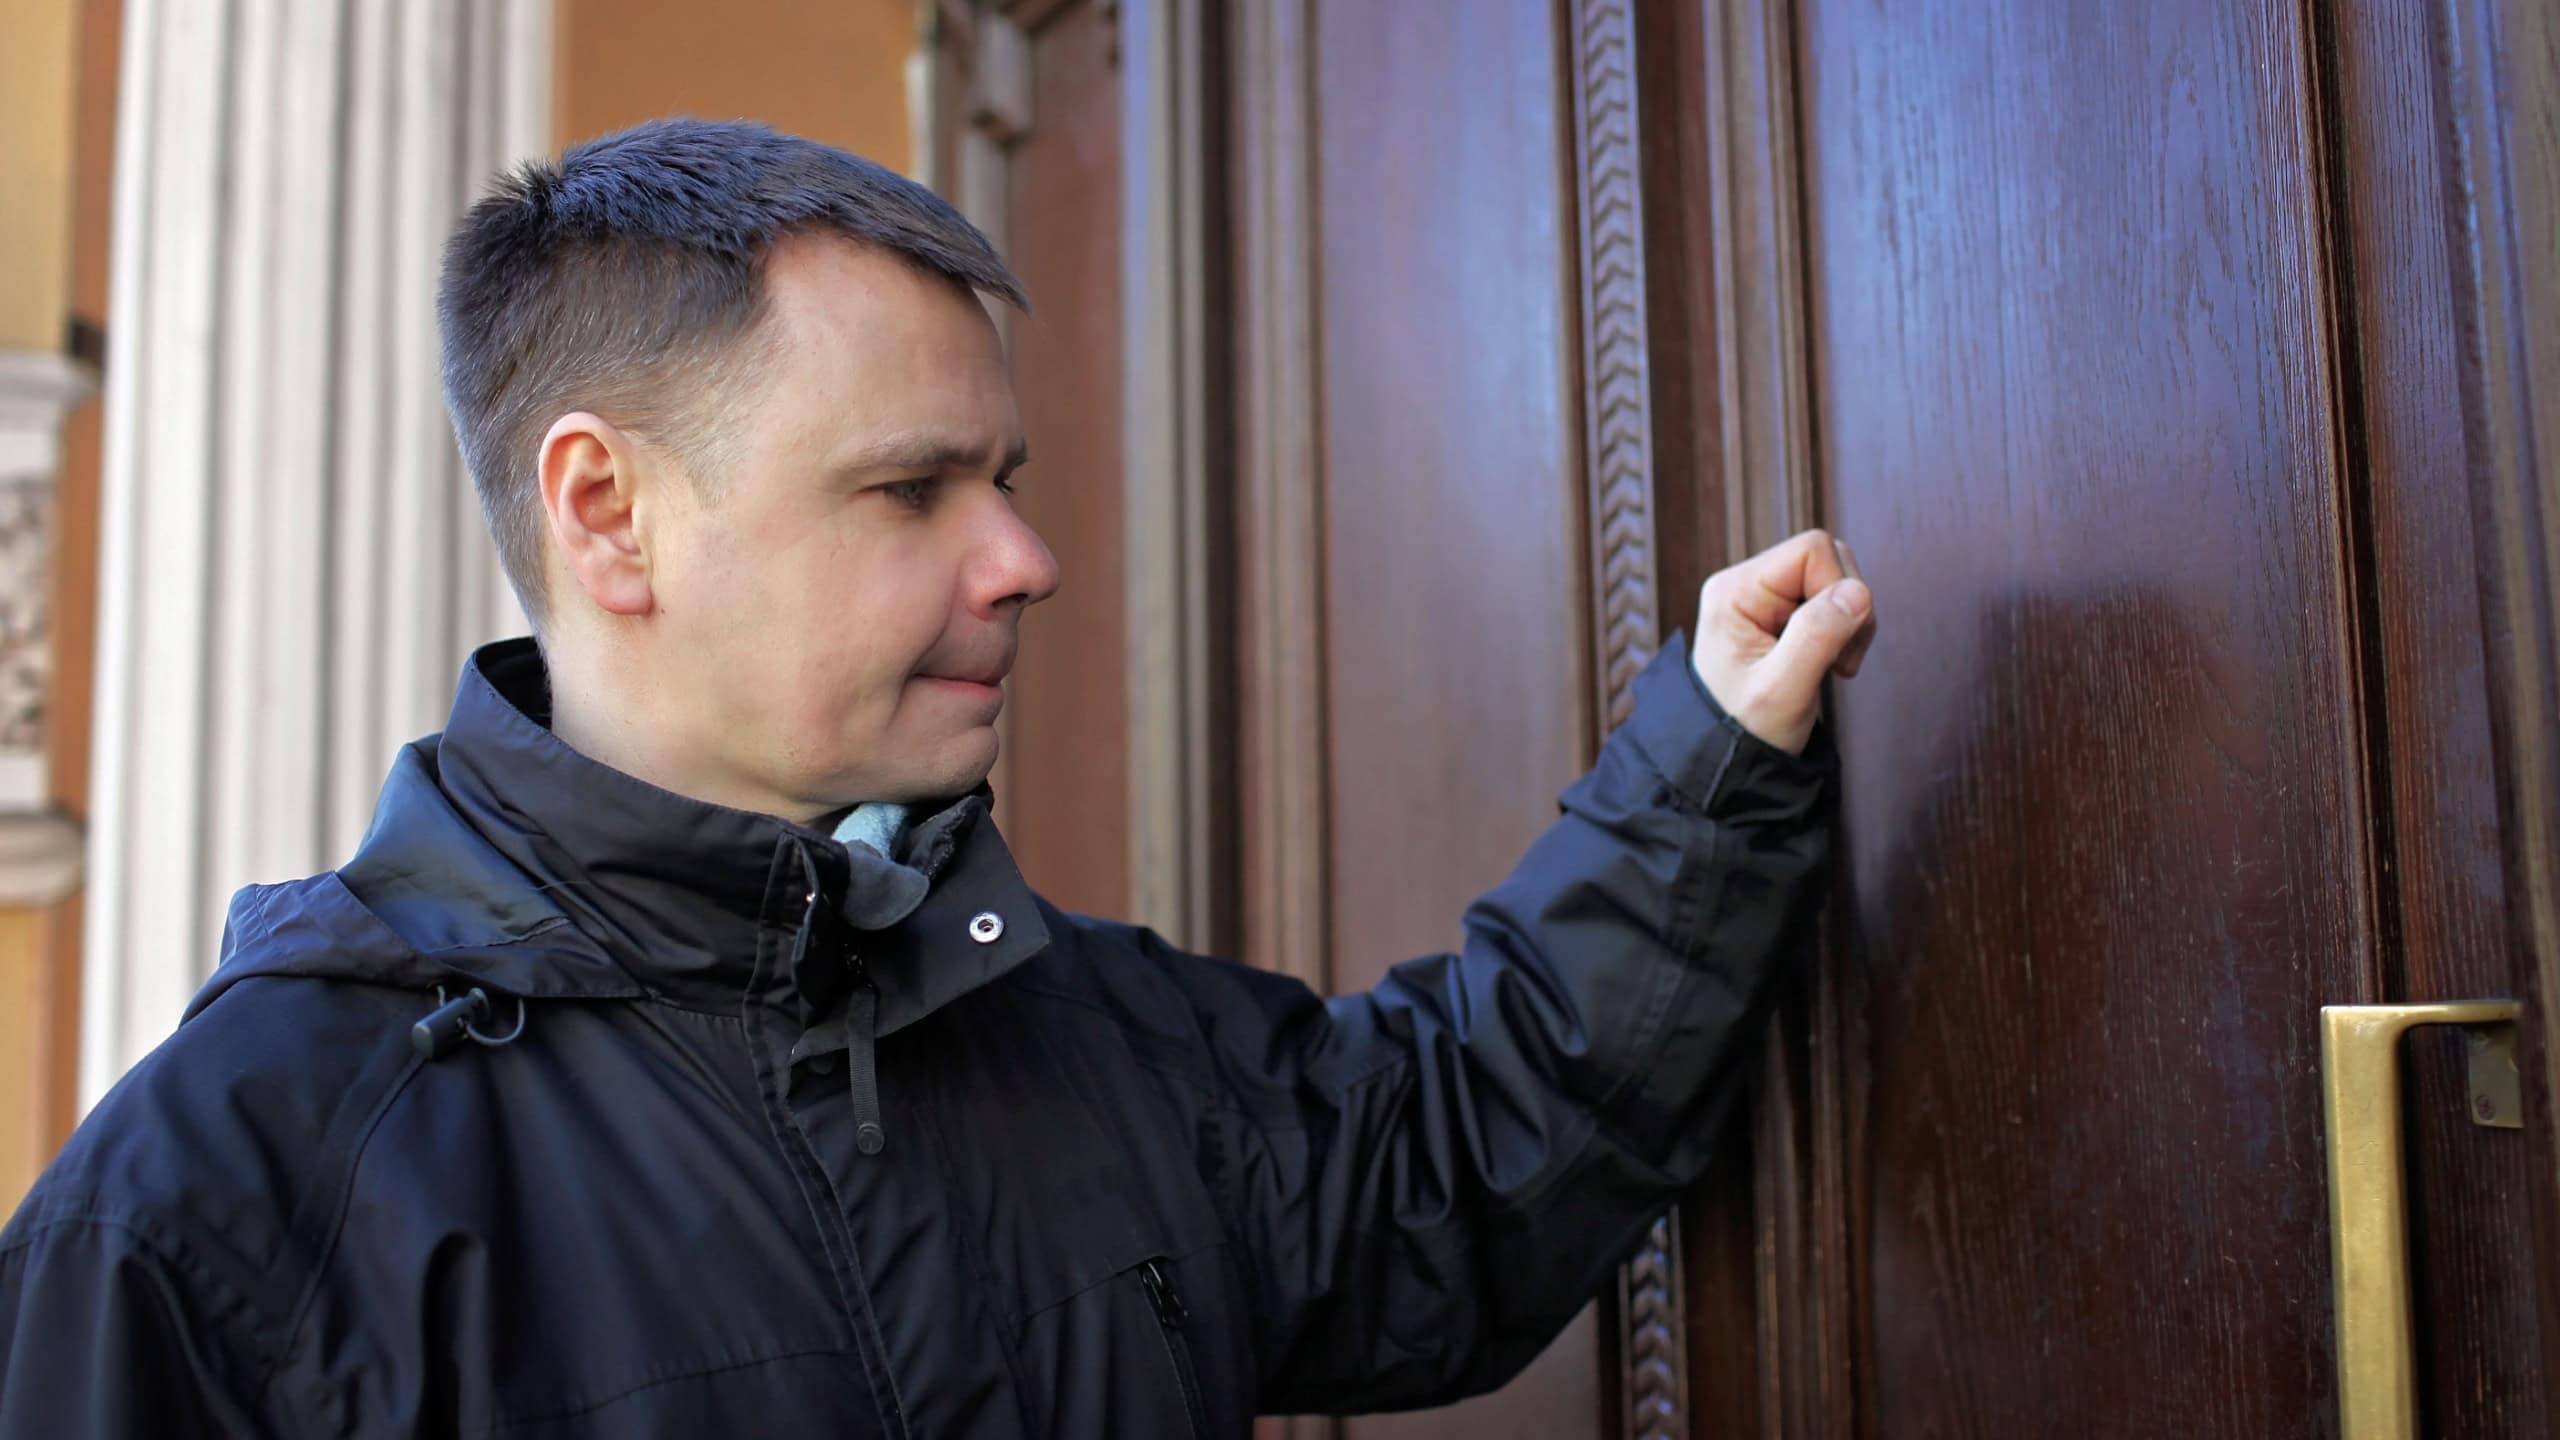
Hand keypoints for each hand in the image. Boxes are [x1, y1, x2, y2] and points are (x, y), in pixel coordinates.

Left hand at [1690, 529, 1875, 754]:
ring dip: (1850, 621)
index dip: (1838, 589)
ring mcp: (1764, 600)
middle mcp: (1746, 586)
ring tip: (1835, 664)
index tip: (1835, 645)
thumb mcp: (1782, 690)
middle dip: (1849, 606)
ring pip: (1836, 579)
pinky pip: (1833, 601)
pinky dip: (1845, 631)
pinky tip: (1831, 664)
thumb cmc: (1745, 732)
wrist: (1731, 764)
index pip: (1811, 550)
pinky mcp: (1783, 617)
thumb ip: (1818, 636)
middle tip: (1840, 659)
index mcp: (1734, 591)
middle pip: (1828, 558)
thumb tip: (1859, 592)